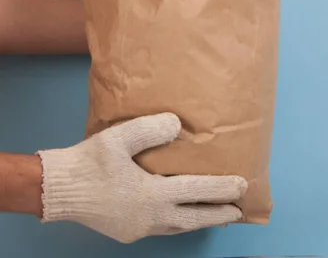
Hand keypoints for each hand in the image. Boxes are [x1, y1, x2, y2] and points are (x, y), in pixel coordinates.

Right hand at [36, 113, 246, 242]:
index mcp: (153, 194)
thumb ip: (151, 129)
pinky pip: (163, 229)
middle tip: (239, 209)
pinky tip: (179, 216)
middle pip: (194, 217)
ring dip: (200, 220)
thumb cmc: (89, 162)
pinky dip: (179, 223)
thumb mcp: (120, 138)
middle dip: (219, 213)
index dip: (223, 189)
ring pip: (179, 227)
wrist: (55, 189)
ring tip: (217, 215)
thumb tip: (178, 124)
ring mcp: (140, 228)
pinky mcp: (128, 232)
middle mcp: (152, 216)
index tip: (243, 186)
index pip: (198, 191)